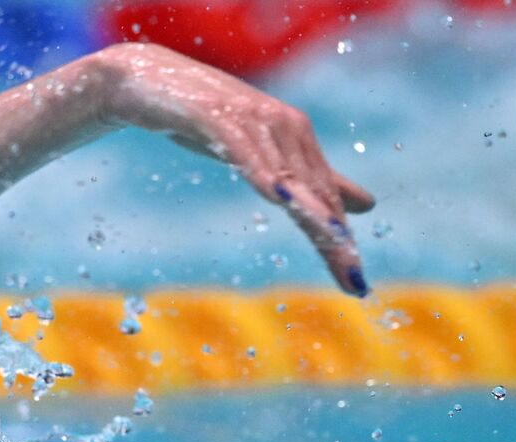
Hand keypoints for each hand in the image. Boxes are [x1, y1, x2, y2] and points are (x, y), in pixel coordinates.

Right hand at [94, 42, 375, 295]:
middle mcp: (283, 126)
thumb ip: (308, 178)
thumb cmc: (204, 120)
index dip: (339, 243)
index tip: (356, 286)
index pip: (325, 198)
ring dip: (312, 211)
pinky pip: (244, 150)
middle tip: (353, 281)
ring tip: (334, 243)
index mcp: (296, 138)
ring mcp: (251, 120)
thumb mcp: (257, 154)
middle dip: (333, 239)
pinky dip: (263, 173)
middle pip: (315, 192)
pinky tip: (278, 196)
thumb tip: (367, 206)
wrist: (148, 80)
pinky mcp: (216, 117)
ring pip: (287, 175)